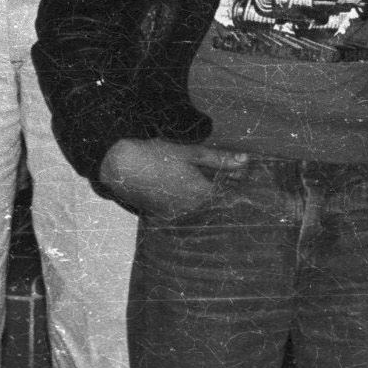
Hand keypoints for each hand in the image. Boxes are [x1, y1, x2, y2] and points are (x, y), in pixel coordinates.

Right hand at [97, 137, 250, 221]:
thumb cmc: (157, 155)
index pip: (229, 194)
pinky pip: (181, 209)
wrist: (121, 167)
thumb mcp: (190, 152)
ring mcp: (176, 213)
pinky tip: (176, 186)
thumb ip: (219, 159)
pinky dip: (184, 200)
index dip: (236, 183)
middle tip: (221, 174)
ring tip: (192, 178)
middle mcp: (191, 208)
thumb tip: (246, 160)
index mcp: (202, 193)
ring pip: (198, 206)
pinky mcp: (162, 214)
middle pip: (214, 201)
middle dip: (219, 188)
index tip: (238, 174)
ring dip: (202, 195)